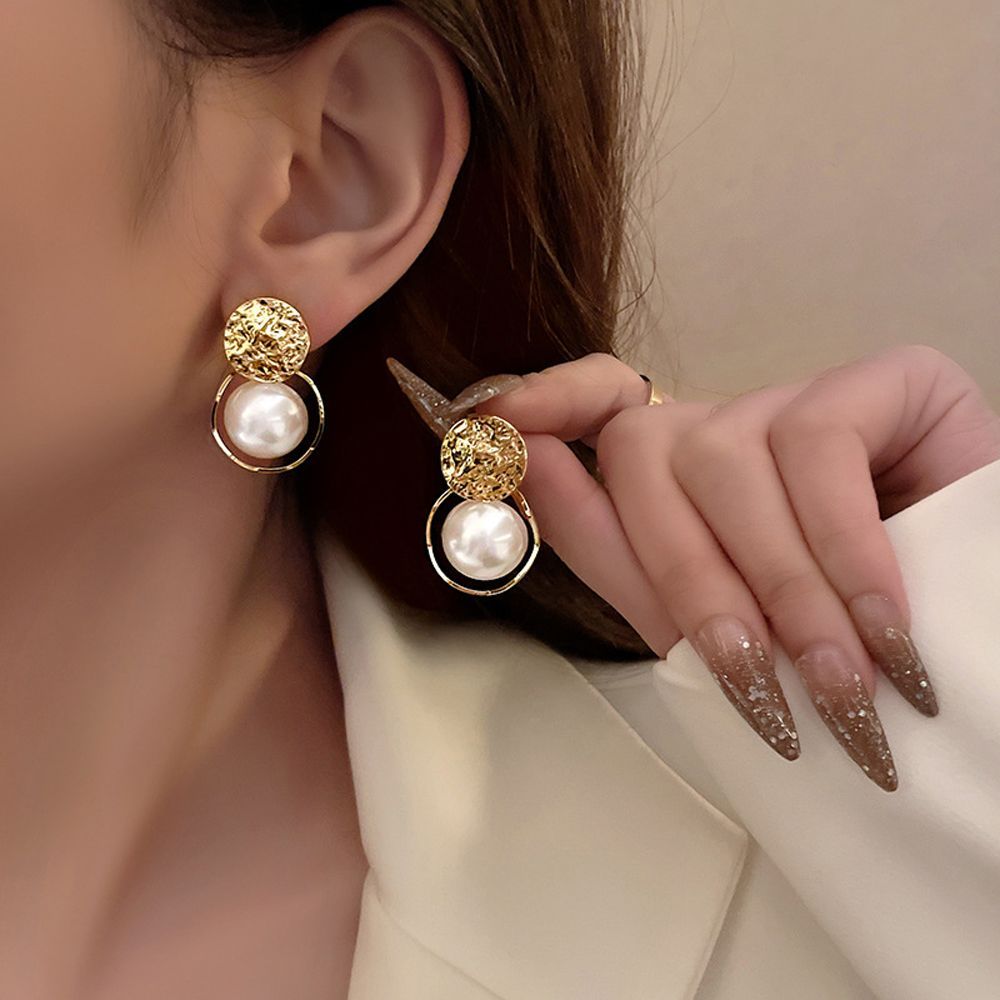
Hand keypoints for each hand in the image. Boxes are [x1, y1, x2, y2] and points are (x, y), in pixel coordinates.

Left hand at [446, 345, 999, 790]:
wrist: (972, 656)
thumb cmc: (837, 651)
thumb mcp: (714, 627)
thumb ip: (622, 558)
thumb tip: (531, 466)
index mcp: (680, 478)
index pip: (596, 407)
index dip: (548, 399)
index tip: (500, 421)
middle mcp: (727, 426)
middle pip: (644, 456)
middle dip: (694, 584)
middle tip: (762, 689)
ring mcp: (801, 397)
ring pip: (727, 461)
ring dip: (780, 589)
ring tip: (839, 682)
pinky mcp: (886, 382)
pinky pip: (818, 449)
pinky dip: (844, 551)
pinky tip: (886, 624)